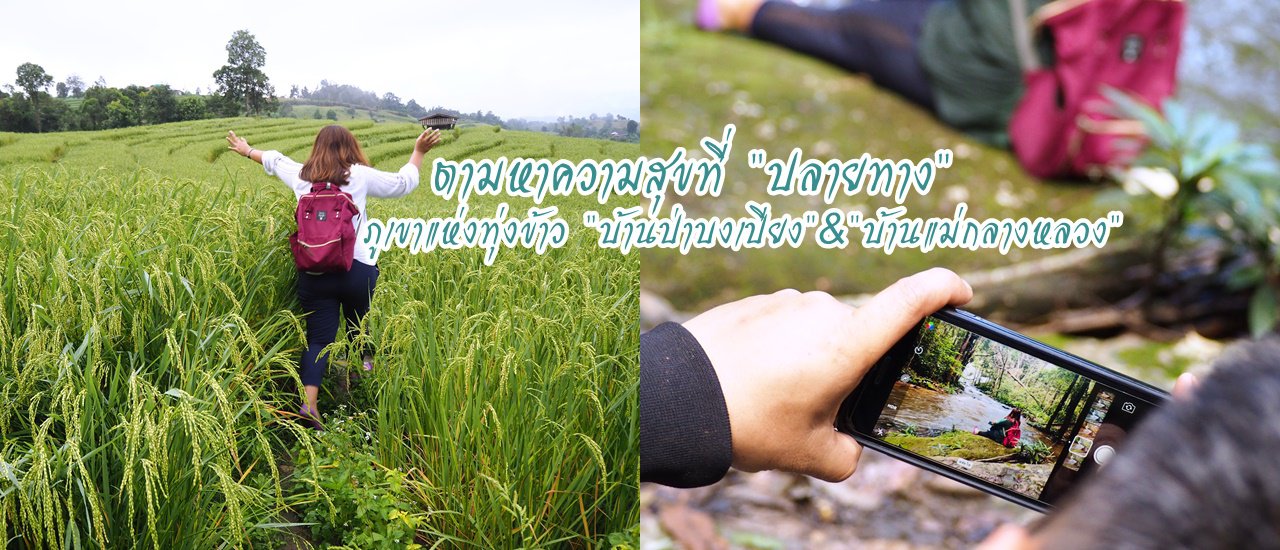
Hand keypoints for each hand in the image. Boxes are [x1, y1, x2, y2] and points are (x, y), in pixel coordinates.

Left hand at [226, 130, 250, 155]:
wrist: (249, 152)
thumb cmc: (247, 148)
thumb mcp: (245, 143)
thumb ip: (243, 140)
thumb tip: (241, 137)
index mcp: (240, 142)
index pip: (235, 137)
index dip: (232, 134)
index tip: (230, 131)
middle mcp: (238, 143)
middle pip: (234, 138)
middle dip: (232, 135)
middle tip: (230, 131)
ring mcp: (237, 146)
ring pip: (232, 143)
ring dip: (229, 140)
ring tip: (226, 137)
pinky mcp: (237, 150)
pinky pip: (233, 149)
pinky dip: (231, 148)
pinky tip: (228, 147)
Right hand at [415, 128, 441, 153]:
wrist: (419, 152)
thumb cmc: (418, 144)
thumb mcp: (418, 139)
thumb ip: (422, 135)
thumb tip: (427, 131)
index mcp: (421, 138)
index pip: (425, 133)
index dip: (428, 130)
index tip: (431, 128)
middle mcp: (425, 141)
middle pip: (430, 136)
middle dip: (434, 132)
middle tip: (438, 129)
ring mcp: (428, 144)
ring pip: (433, 139)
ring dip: (437, 136)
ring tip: (440, 133)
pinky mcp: (430, 146)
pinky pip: (434, 143)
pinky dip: (437, 141)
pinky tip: (440, 139)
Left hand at [682, 268, 972, 481]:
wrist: (676, 396)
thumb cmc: (748, 422)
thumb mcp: (807, 455)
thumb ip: (846, 455)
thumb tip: (847, 449)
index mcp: (848, 342)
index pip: (912, 298)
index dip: (946, 288)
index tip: (963, 293)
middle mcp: (822, 312)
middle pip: (857, 337)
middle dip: (848, 370)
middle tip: (817, 409)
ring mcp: (785, 303)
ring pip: (816, 334)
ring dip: (809, 361)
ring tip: (775, 401)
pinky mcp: (754, 304)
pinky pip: (782, 327)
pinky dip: (778, 352)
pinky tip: (753, 382)